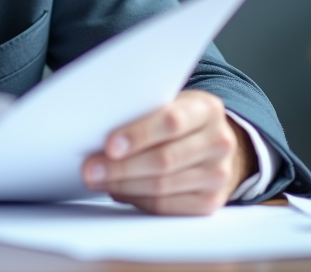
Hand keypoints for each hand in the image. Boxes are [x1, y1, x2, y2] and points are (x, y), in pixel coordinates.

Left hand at [81, 90, 253, 214]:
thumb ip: (143, 113)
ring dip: (123, 185)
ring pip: (163, 186)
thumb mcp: (168, 104)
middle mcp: (218, 142)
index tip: (109, 146)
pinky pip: (167, 206)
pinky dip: (137, 199)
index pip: (171, 122)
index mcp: (206, 109)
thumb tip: (99, 136)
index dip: (138, 135)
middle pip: (164, 160)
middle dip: (121, 167)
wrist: (212, 143)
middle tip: (91, 170)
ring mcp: (218, 174)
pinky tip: (119, 191)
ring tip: (98, 180)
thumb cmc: (178, 120)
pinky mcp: (211, 202)